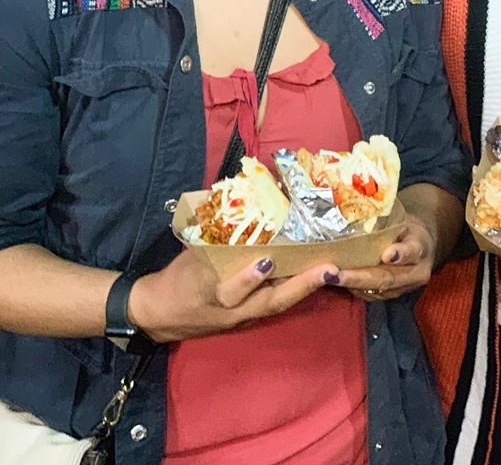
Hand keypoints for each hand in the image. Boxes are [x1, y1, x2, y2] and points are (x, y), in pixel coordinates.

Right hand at [128, 249, 337, 341]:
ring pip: (276, 306)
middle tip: (326, 269)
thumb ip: (213, 230)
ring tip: (329, 271)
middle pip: (266, 303)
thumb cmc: (177, 276)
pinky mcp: (248, 320)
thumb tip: (235, 192)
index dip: (246, 278)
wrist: (159, 314)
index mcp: (208, 290)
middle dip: (298, 286)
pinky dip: (294, 292)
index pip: (228, 288)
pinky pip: (274, 307)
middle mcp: (230, 309)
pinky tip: (315, 278)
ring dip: (304, 289)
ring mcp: (241, 318)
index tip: (267, 260)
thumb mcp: (190, 252)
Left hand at [336, 215, 436, 300]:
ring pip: (376, 290)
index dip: (401, 254)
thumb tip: (360, 205)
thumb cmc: (405, 226)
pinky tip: (333, 280)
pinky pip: (370, 294)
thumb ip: (387, 217)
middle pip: (387, 278)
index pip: (412, 251)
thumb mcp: (402, 217)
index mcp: (420, 247)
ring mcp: (402, 288)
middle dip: (358, 278)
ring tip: (327, 277)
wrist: (419, 246)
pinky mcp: (389, 295)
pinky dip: (351, 287)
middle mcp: (415, 273)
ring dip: (350, 285)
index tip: (387, 255)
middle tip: (335, 274)